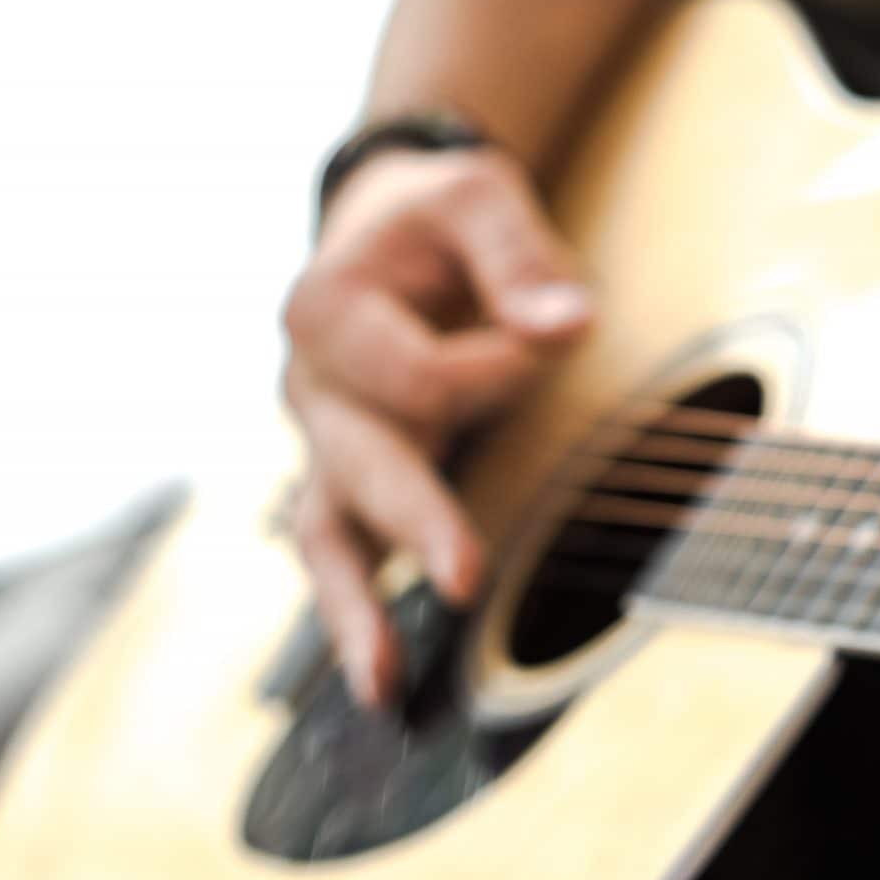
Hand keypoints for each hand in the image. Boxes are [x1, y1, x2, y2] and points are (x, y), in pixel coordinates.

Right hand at [280, 146, 590, 703]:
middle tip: (467, 576)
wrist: (386, 225)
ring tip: (384, 683)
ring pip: (328, 532)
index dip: (501, 366)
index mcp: (327, 310)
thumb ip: (518, 256)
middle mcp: (311, 387)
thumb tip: (568, 327)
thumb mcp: (477, 196)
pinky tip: (382, 676)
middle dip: (418, 520)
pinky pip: (340, 552)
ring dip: (356, 608)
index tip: (557, 332)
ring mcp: (323, 442)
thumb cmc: (438, 218)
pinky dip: (355, 612)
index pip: (421, 377)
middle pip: (363, 464)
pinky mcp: (347, 478)